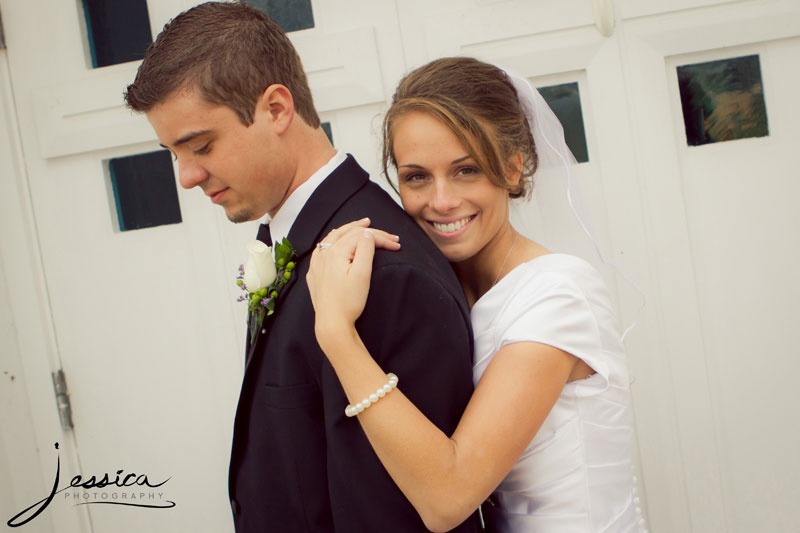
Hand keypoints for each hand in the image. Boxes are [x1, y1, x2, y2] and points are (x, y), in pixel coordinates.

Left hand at [307, 218, 400, 347]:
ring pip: (334, 237)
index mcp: (336, 252)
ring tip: (362, 225)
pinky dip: (334, 240)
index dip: (382, 238)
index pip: (362, 236)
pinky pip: (323, 248)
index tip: (396, 244)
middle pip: (348, 233)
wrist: (331, 323)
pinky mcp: (315, 273)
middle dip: (369, 231)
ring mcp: (317, 263)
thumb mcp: (362, 274)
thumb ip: (365, 249)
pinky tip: (337, 241)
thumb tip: (367, 233)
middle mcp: (324, 254)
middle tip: (386, 233)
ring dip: (350, 230)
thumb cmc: (348, 302)